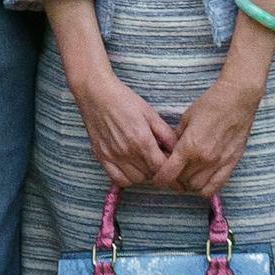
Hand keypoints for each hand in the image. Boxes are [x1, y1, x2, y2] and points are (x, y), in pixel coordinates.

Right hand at [74, 67, 178, 190]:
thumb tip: (178, 150)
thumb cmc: (124, 100)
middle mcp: (127, 152)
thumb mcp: (150, 114)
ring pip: (136, 180)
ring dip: (144, 174)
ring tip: (144, 161)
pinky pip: (118, 179)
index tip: (172, 165)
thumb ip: (166, 134)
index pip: (161, 168)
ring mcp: (113, 156)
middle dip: (158, 169)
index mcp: (142, 140)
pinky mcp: (101, 157)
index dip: (170, 169)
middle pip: (150, 175)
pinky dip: (127, 178)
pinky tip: (131, 167)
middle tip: (158, 158)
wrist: (96, 94)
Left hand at [159, 73, 258, 199]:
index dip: (160, 178)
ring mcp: (219, 163)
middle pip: (182, 182)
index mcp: (189, 147)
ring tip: (188, 174)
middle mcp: (204, 159)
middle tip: (174, 171)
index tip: (158, 177)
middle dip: (175, 179)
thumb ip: (176, 139)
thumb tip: (169, 152)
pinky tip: (202, 180)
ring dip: (189, 184)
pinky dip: (206, 188)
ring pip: (198, 188)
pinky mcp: (232, 163)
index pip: (168, 174)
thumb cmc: (210, 104)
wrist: (238, 99)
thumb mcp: (186, 119)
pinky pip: (216, 187)